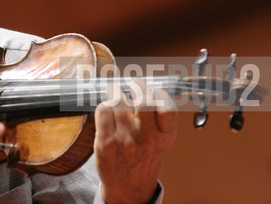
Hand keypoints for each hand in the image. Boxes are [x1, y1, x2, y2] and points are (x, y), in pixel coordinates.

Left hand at [94, 79, 176, 203]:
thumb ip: (158, 114)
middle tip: (134, 86)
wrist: (128, 186)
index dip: (158, 94)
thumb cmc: (144, 155)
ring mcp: (125, 140)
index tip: (153, 93)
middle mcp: (146, 138)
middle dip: (137, 86)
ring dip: (118, 94)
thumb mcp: (161, 139)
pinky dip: (106, 105)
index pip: (166, 106)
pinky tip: (109, 111)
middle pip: (143, 100)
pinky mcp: (106, 141)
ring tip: (118, 97)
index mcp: (165, 135)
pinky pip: (104, 110)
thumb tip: (144, 84)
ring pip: (119, 100)